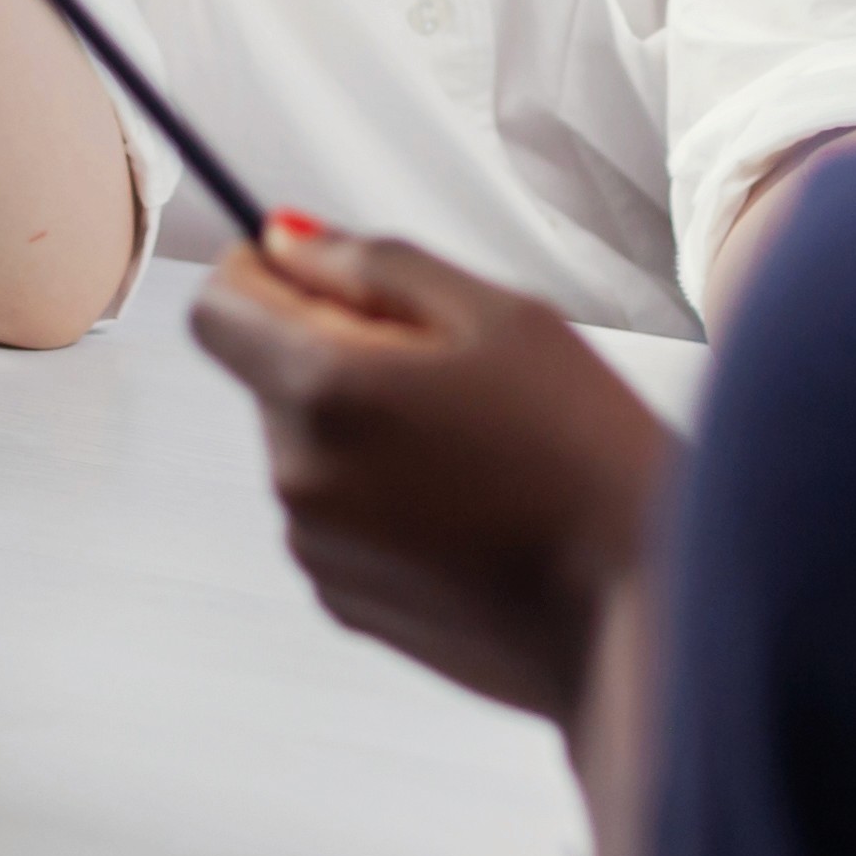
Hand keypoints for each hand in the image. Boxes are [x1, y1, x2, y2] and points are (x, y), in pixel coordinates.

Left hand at [190, 224, 676, 726]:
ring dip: (367, 427)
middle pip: (272, 374)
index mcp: (323, 390)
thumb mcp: (501, 317)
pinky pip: (338, 515)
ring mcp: (316, 549)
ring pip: (309, 445)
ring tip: (480, 449)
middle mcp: (296, 476)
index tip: (332, 278)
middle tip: (458, 370)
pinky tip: (474, 508)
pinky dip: (384, 496)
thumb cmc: (587, 457)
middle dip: (343, 351)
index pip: (219, 308)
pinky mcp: (346, 602)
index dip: (268, 274)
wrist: (636, 615)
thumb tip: (287, 240)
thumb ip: (376, 265)